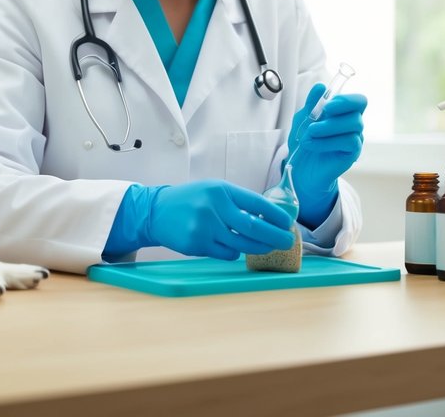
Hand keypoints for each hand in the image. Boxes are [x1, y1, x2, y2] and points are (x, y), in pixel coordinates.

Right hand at [142, 180, 294, 260]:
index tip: (288, 224)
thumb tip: (269, 218)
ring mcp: (205, 228)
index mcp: (222, 190)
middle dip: (275, 237)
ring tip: (268, 247)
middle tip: (287, 241)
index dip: (276, 216)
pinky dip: (234, 252)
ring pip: (243, 245)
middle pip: (254, 228)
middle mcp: (214, 208)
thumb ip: (238, 202)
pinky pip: (227, 253)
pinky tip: (232, 246)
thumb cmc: (191, 200)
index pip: (257, 204)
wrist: (157, 211)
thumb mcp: (214, 190)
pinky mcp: (197, 245)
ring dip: (260, 248)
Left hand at [288, 83, 367, 223]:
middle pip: (358, 109)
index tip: (327, 104)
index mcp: (343, 113)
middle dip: (336, 111)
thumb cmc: (305, 142)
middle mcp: (353, 125)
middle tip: (315, 120)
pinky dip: (327, 141)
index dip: (346, 98)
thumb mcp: (302, 119)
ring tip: (310, 134)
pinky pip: (349, 141)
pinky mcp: (353, 154)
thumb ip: (311, 104)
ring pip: (354, 124)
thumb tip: (320, 86)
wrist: (301, 169)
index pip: (358, 100)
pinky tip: (313, 144)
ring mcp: (355, 139)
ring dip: (328, 127)